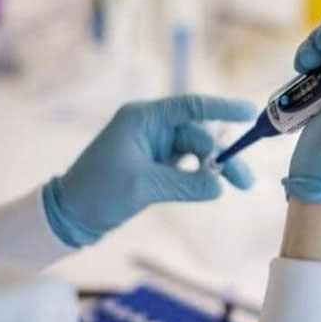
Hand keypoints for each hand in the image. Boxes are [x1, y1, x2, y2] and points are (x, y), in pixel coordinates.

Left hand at [43, 95, 255, 246]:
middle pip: (199, 134)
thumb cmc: (99, 192)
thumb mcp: (143, 187)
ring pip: (198, 150)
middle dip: (223, 155)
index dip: (222, 108)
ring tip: (241, 184)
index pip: (190, 107)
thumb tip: (219, 185)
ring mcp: (156, 144)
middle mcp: (153, 126)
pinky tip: (218, 185)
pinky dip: (204, 174)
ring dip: (218, 166)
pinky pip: (190, 164)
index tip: (249, 113)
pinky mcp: (159, 163)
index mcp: (144, 118)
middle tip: (245, 181)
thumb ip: (185, 183)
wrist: (71, 214)